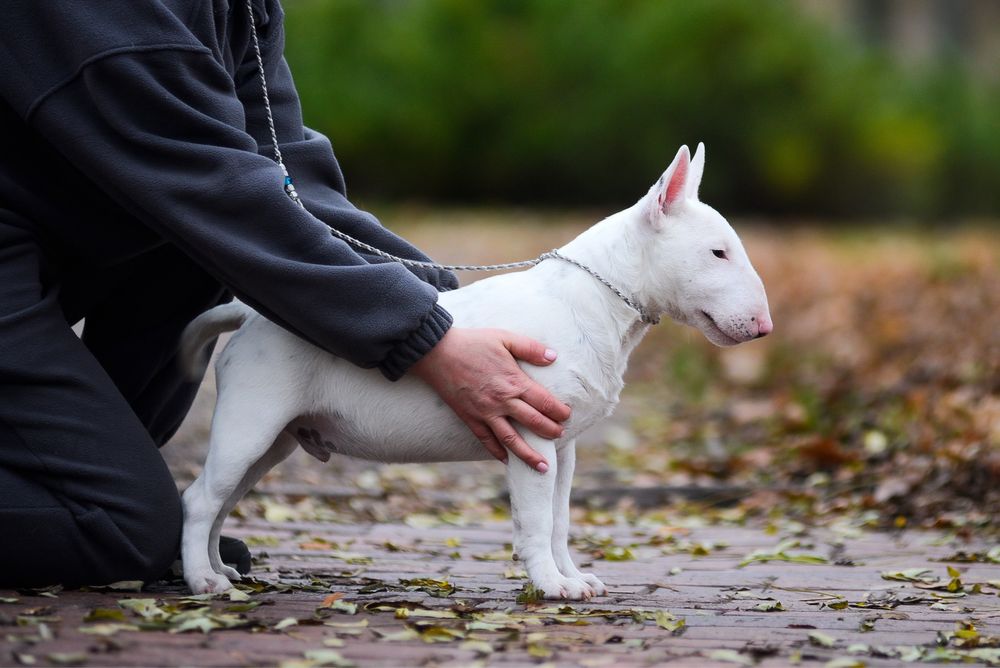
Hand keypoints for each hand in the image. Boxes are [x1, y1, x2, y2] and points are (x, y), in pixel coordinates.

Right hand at [410, 327, 570, 471]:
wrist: (437, 352)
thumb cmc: (473, 342)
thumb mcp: (505, 338)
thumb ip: (530, 348)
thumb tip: (553, 357)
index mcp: (514, 382)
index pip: (544, 402)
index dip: (559, 412)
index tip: (567, 416)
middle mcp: (502, 402)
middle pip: (533, 423)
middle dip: (551, 432)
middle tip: (561, 436)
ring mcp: (485, 413)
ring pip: (512, 440)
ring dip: (529, 455)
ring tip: (543, 467)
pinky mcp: (470, 418)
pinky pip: (486, 440)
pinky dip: (497, 452)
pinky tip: (507, 460)